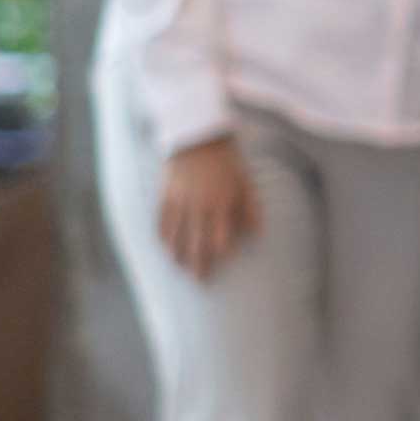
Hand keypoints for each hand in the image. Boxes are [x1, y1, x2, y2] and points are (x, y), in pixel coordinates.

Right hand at [154, 136, 259, 278]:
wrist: (197, 138)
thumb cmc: (227, 162)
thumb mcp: (246, 183)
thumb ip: (251, 209)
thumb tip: (258, 234)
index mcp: (220, 204)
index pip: (219, 238)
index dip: (219, 255)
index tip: (220, 268)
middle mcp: (198, 207)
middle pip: (196, 242)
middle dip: (198, 263)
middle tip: (200, 281)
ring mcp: (179, 202)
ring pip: (176, 235)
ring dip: (178, 254)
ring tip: (181, 268)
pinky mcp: (166, 195)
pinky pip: (161, 221)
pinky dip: (163, 236)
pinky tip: (165, 247)